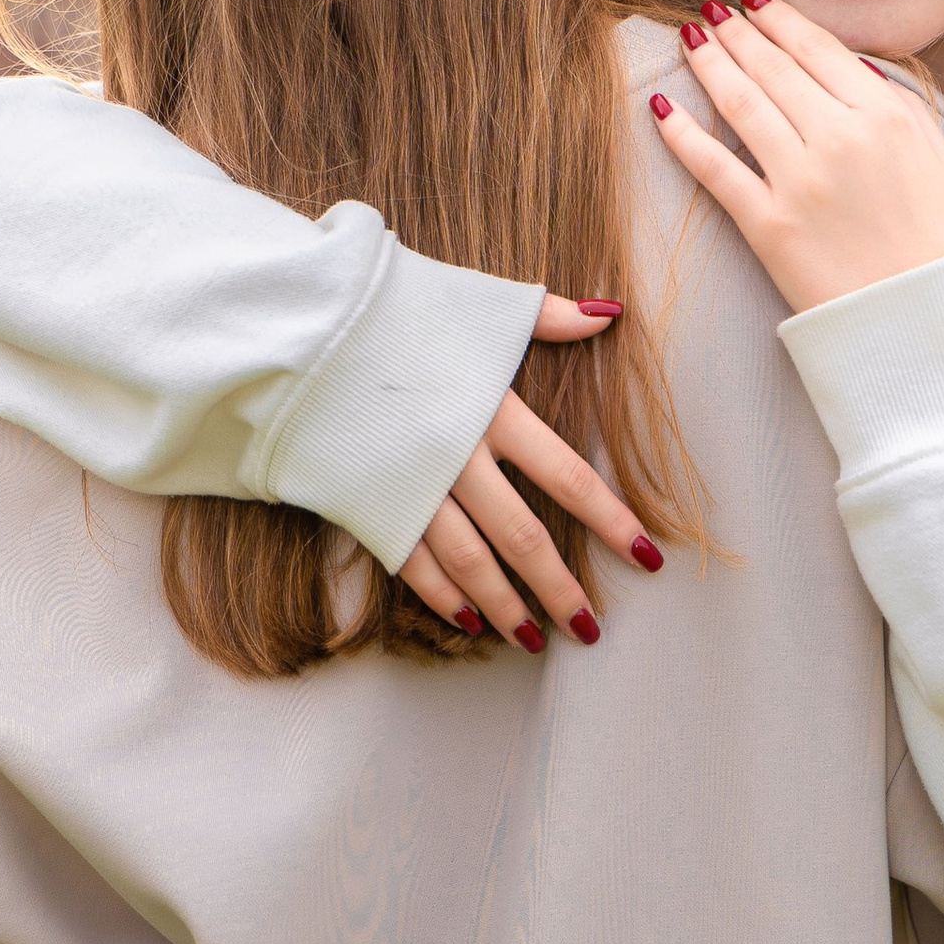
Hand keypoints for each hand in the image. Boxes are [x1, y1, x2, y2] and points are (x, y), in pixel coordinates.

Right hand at [394, 300, 661, 652]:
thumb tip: (609, 313)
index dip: (612, 521)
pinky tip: (467, 619)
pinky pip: (411, 562)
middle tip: (589, 628)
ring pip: (468, 562)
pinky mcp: (369, 504)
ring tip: (534, 641)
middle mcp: (458, 457)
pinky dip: (441, 595)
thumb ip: (546, 316)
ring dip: (505, 606)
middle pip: (522, 537)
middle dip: (560, 588)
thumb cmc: (390, 308)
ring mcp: (411, 487)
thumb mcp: (473, 302)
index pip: (569, 478)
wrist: (297, 330)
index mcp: (493, 410)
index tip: (646, 556)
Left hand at [650, 0, 943, 314]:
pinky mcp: (768, 225)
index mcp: (884, 115)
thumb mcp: (935, 156)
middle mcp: (839, 138)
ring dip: (708, 63)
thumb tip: (853, 66)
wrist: (919, 317)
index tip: (754, 2)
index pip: (818, 50)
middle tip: (710, 10)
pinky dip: (683, 134)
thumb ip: (899, 103)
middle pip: (773, 68)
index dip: (780, 20)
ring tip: (688, 39)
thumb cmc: (934, 239)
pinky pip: (715, 169)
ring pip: (741, 104)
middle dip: (736, 32)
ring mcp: (800, 181)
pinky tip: (662, 107)